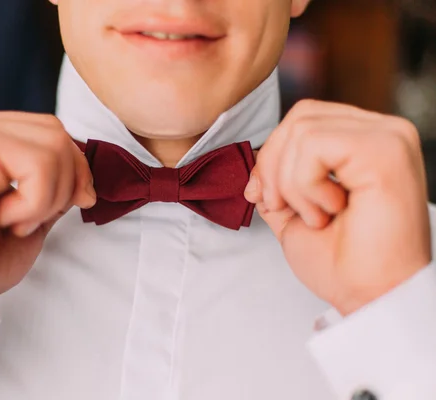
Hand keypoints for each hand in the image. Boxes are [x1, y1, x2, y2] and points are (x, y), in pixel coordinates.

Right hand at [0, 110, 95, 308]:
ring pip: (54, 145)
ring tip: (13, 222)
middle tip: (32, 221)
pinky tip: (1, 219)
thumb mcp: (33, 211)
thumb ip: (54, 180)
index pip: (51, 131)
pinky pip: (39, 165)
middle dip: (66, 184)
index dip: (74, 170)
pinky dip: (35, 204)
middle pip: (56, 132)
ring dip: (49, 197)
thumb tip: (85, 171)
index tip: (72, 204)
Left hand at [244, 100, 431, 315]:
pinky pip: (314, 144)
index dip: (273, 156)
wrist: (370, 296)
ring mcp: (388, 137)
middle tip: (285, 208)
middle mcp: (382, 133)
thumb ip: (275, 182)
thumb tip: (255, 167)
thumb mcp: (293, 212)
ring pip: (302, 129)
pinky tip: (329, 210)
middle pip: (300, 117)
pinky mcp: (385, 150)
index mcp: (364, 143)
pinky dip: (305, 184)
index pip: (303, 119)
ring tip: (316, 216)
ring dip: (292, 182)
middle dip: (274, 167)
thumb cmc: (341, 262)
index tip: (268, 198)